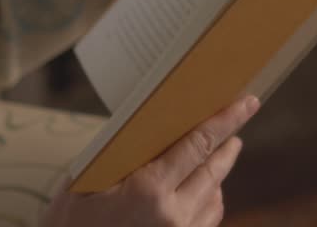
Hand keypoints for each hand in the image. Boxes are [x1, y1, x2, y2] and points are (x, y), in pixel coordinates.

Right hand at [41, 95, 259, 226]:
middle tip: (238, 125)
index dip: (225, 121)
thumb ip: (124, 155)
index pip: (198, 146)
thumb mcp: (88, 179)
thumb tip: (152, 129)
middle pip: (214, 171)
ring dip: (218, 175)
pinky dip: (210, 201)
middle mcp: (173, 216)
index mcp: (149, 191)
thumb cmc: (70, 223)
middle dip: (228, 145)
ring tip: (219, 156)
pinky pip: (206, 221)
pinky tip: (204, 191)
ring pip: (214, 198)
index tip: (246, 103)